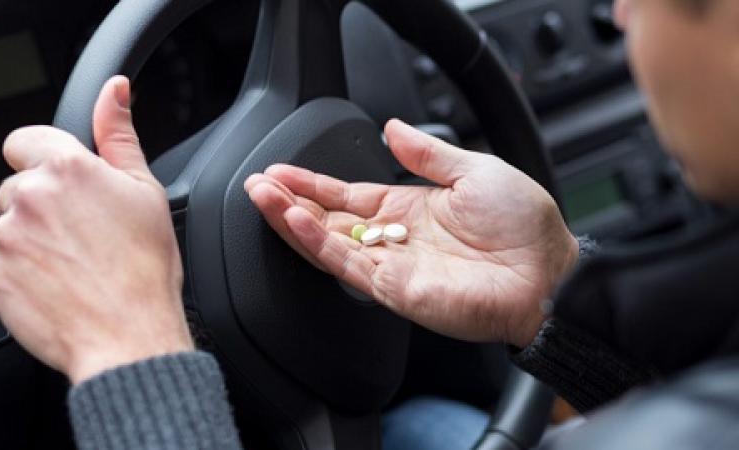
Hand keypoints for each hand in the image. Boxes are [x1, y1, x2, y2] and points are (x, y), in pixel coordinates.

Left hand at [0, 76, 192, 384]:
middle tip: (84, 232)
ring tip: (76, 262)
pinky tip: (60, 283)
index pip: (26, 140)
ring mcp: (6, 237)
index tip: (69, 186)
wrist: (128, 334)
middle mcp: (28, 196)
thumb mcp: (146, 191)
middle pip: (18, 185)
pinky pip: (2, 262)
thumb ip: (119, 135)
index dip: (48, 161)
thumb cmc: (145, 268)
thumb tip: (114, 91)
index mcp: (67, 167)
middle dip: (43, 202)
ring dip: (34, 237)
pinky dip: (24, 270)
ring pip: (11, 225)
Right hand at [245, 120, 578, 346]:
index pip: (349, 196)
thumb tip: (393, 128)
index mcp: (410, 210)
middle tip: (259, 184)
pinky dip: (318, 243)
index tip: (282, 172)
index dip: (314, 184)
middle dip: (292, 202)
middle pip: (330, 220)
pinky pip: (347, 264)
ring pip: (329, 242)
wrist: (547, 273)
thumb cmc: (523, 227)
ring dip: (293, 220)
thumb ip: (427, 153)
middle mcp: (395, 240)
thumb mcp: (473, 171)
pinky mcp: (394, 288)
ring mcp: (392, 266)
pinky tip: (296, 222)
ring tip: (263, 198)